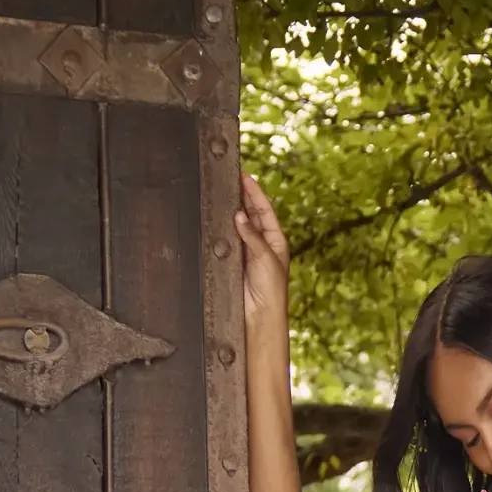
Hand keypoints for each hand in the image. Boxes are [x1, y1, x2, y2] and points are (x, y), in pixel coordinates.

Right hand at [236, 172, 288, 341]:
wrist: (260, 315)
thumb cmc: (271, 289)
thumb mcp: (266, 258)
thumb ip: (252, 236)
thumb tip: (239, 215)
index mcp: (276, 240)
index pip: (264, 210)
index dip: (255, 193)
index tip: (245, 176)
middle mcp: (261, 243)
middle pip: (250, 213)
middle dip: (242, 196)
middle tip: (230, 178)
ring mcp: (246, 251)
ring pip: (237, 224)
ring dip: (231, 210)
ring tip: (222, 192)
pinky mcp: (232, 260)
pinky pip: (227, 239)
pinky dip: (222, 227)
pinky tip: (216, 216)